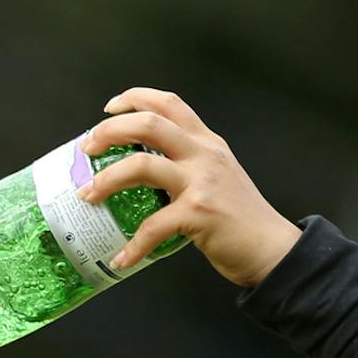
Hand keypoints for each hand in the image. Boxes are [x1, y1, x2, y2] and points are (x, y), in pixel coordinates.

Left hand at [81, 87, 302, 285]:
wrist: (270, 247)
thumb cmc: (236, 218)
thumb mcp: (214, 177)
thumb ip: (184, 166)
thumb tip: (136, 172)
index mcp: (206, 143)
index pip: (170, 104)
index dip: (136, 99)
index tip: (108, 109)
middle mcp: (204, 154)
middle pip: (150, 124)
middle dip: (110, 131)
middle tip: (87, 148)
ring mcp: (202, 182)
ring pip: (143, 165)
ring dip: (106, 180)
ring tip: (87, 196)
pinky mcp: (199, 213)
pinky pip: (152, 226)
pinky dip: (133, 246)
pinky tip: (122, 258)